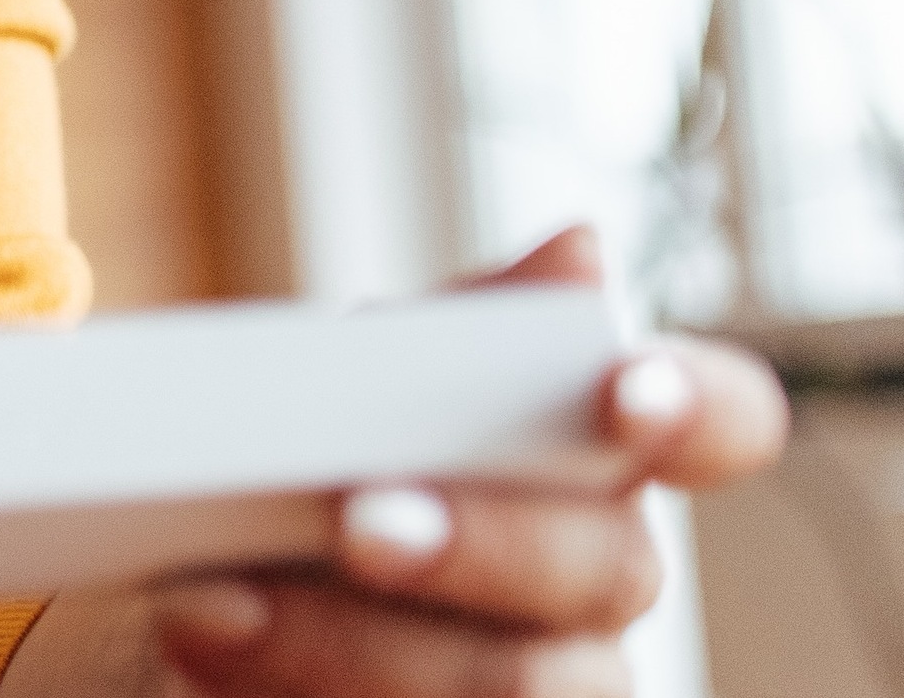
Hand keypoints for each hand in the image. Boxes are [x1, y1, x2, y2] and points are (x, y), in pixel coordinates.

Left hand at [137, 231, 789, 697]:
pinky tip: (214, 654)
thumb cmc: (278, 480)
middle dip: (479, 540)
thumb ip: (439, 339)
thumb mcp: (332, 390)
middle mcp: (597, 574)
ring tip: (211, 603)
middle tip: (355, 519)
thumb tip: (581, 251)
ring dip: (356, 643)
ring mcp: (552, 680)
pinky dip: (309, 695)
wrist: (182, 600)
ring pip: (523, 684)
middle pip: (611, 569)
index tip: (621, 392)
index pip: (721, 422)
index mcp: (593, 452)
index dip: (696, 408)